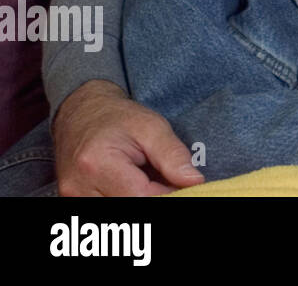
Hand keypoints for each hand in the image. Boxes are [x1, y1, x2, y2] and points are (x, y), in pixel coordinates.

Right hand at [52, 80, 204, 195]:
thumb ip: (173, 155)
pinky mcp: (73, 202)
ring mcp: (72, 197)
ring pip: (118, 215)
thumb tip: (195, 182)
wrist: (81, 114)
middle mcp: (78, 186)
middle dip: (155, 197)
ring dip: (139, 199)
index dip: (168, 194)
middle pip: (130, 207)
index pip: (142, 197)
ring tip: (145, 179)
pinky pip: (107, 209)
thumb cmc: (118, 118)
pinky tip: (131, 186)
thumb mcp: (152, 127)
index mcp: (98, 164)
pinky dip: (125, 199)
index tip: (182, 184)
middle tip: (164, 179)